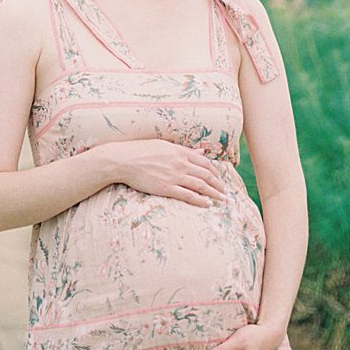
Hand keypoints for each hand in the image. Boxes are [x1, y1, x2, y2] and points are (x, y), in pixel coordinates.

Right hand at [110, 139, 226, 207]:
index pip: (205, 162)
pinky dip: (199, 200)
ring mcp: (174, 176)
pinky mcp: (166, 188)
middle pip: (206, 174)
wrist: (124, 160)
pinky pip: (187, 195)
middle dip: (218, 184)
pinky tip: (207, 204)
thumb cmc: (142, 151)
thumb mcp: (165, 145)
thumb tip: (201, 151)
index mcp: (180, 151)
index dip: (215, 171)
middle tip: (225, 192)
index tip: (219, 178)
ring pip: (200, 185)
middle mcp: (180, 163)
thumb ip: (184, 150)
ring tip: (221, 200)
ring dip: (214, 193)